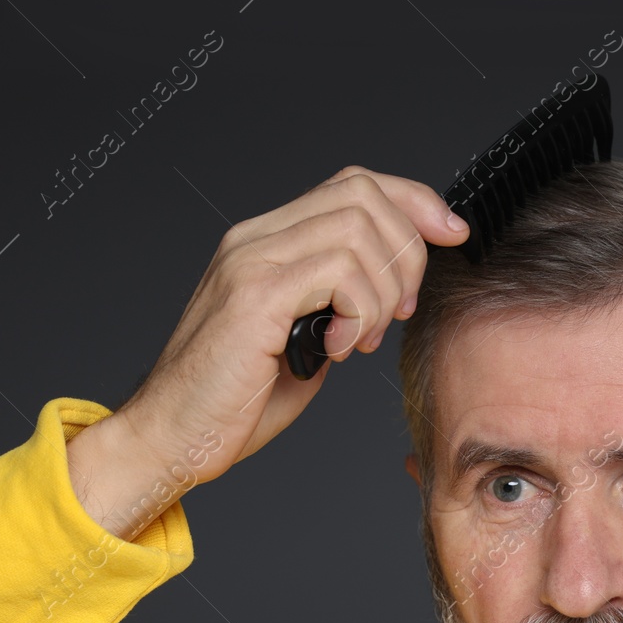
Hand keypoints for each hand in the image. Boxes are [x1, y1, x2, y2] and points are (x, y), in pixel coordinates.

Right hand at [66, 165, 468, 538]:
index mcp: (267, 243)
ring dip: (381, 292)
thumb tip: (385, 295)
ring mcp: (251, 262)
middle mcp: (255, 239)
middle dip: (407, 252)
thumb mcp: (300, 342)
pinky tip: (338, 349)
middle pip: (364, 194)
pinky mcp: (254, 296)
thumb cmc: (230, 403)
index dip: (414, 201)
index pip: (354, 184)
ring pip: (358, 230)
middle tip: (397, 312)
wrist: (170, 438)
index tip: (452, 235)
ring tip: (360, 340)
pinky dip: (359, 313)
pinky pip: (339, 272)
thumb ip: (335, 306)